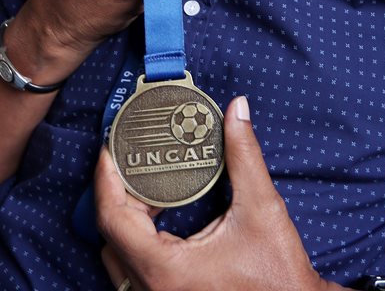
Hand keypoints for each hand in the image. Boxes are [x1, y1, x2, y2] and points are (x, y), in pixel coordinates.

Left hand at [96, 96, 337, 290]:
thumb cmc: (278, 276)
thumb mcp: (262, 210)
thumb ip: (245, 157)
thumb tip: (236, 111)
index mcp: (165, 269)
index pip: (113, 219)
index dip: (106, 180)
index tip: (110, 151)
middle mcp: (152, 290)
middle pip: (110, 236)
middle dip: (118, 194)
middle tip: (132, 161)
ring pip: (117, 257)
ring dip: (125, 220)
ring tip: (146, 187)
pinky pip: (133, 270)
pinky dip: (137, 241)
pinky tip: (159, 217)